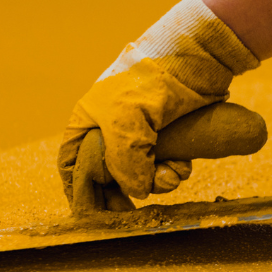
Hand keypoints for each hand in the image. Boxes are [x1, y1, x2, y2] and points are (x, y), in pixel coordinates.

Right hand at [58, 0, 259, 204]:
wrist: (199, 57)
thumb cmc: (151, 80)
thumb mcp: (126, 121)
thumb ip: (123, 161)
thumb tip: (136, 192)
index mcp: (89, 122)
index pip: (73, 166)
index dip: (81, 192)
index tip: (96, 215)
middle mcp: (111, 130)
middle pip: (109, 178)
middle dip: (126, 193)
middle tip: (135, 213)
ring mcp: (142, 135)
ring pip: (141, 176)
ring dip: (157, 183)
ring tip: (172, 173)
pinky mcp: (170, 138)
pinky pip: (165, 168)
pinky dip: (173, 173)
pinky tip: (183, 165)